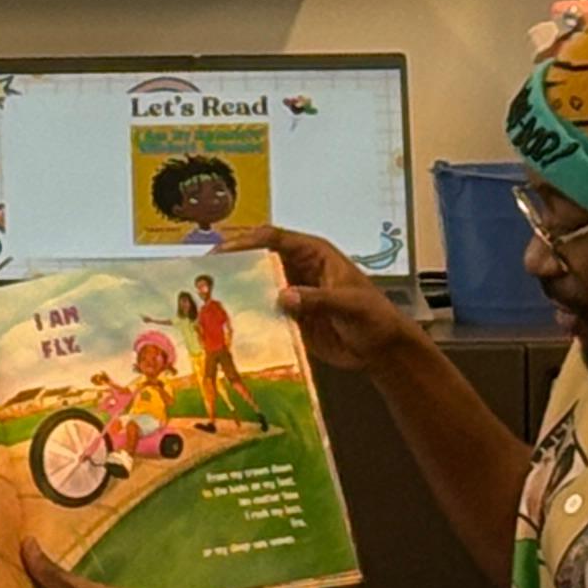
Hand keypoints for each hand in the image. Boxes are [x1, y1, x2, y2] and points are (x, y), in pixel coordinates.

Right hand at [226, 223, 420, 376]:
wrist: (382, 350)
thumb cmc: (374, 317)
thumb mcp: (350, 304)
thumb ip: (318, 299)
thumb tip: (283, 296)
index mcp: (314, 254)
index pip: (275, 238)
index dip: (247, 240)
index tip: (223, 250)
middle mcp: (298, 269)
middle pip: (259, 258)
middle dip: (233, 262)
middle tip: (204, 272)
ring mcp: (292, 293)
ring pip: (257, 284)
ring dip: (236, 290)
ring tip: (208, 298)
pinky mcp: (289, 317)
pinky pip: (262, 312)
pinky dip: (247, 315)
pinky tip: (228, 324)